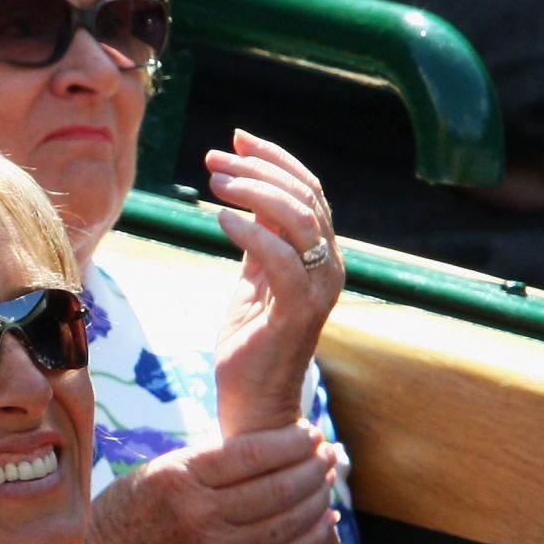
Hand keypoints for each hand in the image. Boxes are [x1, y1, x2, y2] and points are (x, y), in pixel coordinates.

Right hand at [69, 424, 337, 543]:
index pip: (252, 453)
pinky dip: (311, 536)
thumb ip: (207, 462)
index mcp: (178, 478)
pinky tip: (325, 519)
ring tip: (329, 479)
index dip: (291, 441)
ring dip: (318, 497)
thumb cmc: (126, 514)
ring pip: (286, 521)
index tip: (310, 431)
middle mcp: (198, 515)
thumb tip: (268, 446)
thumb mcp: (155, 473)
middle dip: (313, 466)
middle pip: (277, 487)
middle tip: (330, 452)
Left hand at [206, 130, 344, 434]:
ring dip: (255, 192)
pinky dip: (252, 232)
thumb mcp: (252, 281)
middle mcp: (328, 266)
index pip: (308, 190)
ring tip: (214, 182)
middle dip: (260, 169)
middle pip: (306, 196)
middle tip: (215, 159)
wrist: (253, 403)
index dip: (274, 159)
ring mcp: (318, 289)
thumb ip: (257, 242)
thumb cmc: (250, 343)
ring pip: (300, 219)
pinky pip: (281, 259)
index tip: (234, 140)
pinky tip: (220, 218)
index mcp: (320, 255)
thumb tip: (245, 198)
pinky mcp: (298, 312)